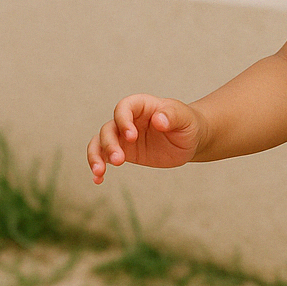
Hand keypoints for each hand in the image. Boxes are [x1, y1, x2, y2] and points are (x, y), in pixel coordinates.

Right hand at [87, 95, 202, 184]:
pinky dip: (99, 168)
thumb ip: (172, 116)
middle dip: (109, 144)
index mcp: (141, 105)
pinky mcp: (124, 151)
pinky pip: (104, 157)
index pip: (124, 108)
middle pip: (109, 128)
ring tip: (100, 172)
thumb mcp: (184, 118)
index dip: (123, 120)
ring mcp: (123, 136)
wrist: (190, 139)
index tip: (131, 136)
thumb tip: (158, 120)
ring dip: (96, 156)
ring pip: (100, 142)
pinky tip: (98, 179)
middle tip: (119, 160)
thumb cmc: (188, 123)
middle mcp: (128, 119)